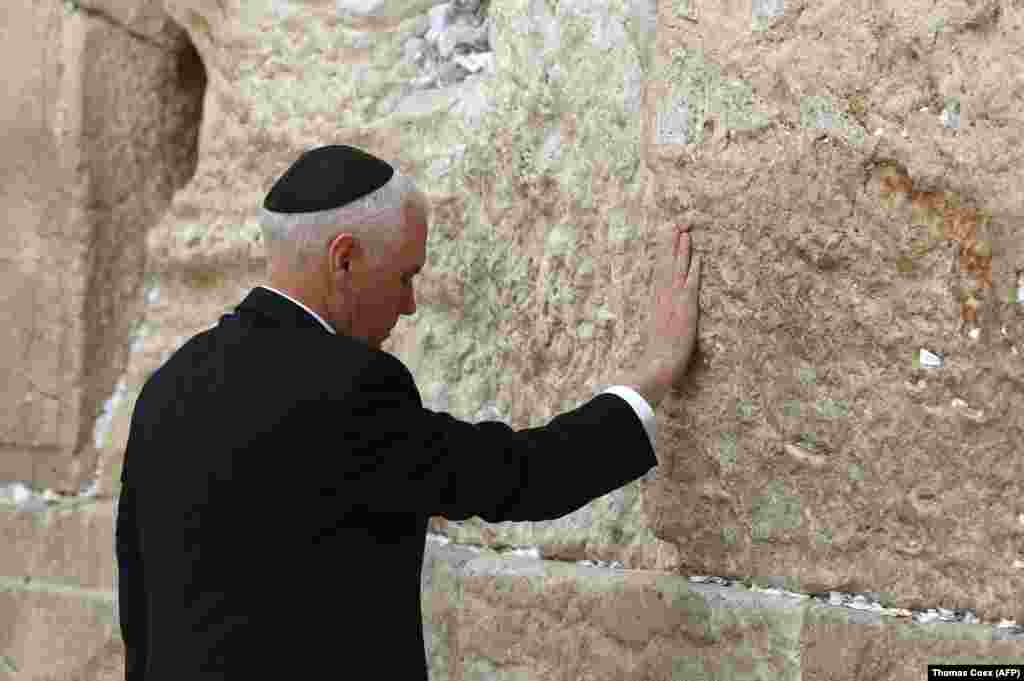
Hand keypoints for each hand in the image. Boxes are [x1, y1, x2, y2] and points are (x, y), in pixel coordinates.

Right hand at [642, 223, 701, 392]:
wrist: (658, 366)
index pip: (659, 273)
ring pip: (677, 270)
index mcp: (655, 303)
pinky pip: (691, 284)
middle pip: (666, 266)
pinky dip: (694, 270)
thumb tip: (660, 317)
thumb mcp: (654, 333)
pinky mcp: (685, 309)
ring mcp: (673, 302)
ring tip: (684, 233)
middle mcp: (663, 298)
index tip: (666, 240)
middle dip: (670, 245)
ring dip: (682, 251)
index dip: (663, 255)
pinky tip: (698, 257)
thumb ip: (657, 320)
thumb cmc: (656, 356)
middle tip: (674, 225)